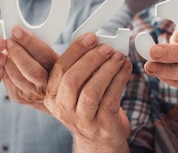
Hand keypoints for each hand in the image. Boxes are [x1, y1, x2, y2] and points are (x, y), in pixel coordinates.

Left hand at [3, 26, 57, 111]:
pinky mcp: (19, 97)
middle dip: (17, 52)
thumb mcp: (55, 56)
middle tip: (8, 39)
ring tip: (4, 47)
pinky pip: (7, 81)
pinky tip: (2, 59)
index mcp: (60, 71)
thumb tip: (27, 29)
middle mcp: (47, 86)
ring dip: (7, 60)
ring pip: (16, 76)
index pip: (44, 55)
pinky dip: (3, 68)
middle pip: (30, 69)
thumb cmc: (52, 69)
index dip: (29, 41)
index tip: (17, 30)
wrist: (52, 94)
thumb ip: (44, 45)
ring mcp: (32, 94)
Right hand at [44, 33, 131, 152]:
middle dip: (91, 59)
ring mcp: (81, 120)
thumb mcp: (77, 88)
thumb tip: (96, 41)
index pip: (59, 68)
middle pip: (72, 80)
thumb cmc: (90, 105)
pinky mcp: (101, 126)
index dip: (76, 50)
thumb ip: (80, 67)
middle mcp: (62, 109)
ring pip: (91, 91)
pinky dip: (120, 81)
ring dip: (107, 70)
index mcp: (51, 95)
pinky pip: (110, 100)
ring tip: (119, 57)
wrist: (99, 139)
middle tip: (107, 47)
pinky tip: (126, 69)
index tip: (91, 37)